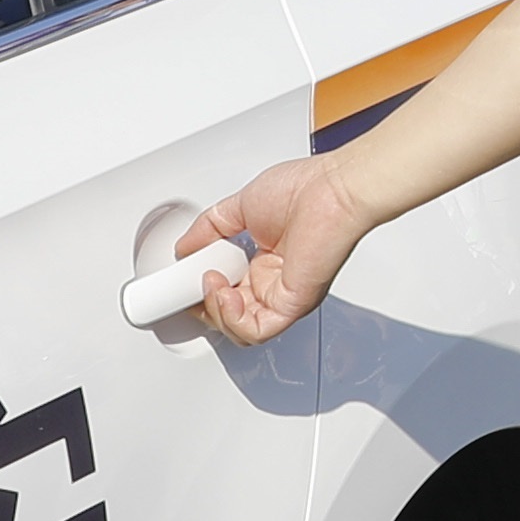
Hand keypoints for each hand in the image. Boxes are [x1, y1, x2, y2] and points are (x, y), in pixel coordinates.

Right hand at [180, 153, 376, 346]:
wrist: (334, 190)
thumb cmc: (306, 190)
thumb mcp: (240, 207)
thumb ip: (209, 229)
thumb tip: (184, 248)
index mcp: (264, 261)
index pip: (226, 291)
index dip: (202, 289)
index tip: (185, 276)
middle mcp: (274, 282)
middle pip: (229, 314)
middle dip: (203, 303)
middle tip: (192, 280)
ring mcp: (284, 294)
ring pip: (241, 329)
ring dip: (215, 312)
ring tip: (210, 283)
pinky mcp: (294, 303)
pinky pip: (258, 330)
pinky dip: (233, 320)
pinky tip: (224, 295)